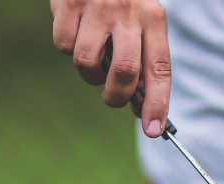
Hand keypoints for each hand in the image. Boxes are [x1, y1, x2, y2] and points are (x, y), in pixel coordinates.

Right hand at [50, 0, 171, 136]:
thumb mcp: (141, 18)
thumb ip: (142, 57)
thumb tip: (139, 107)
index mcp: (154, 18)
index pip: (160, 69)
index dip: (157, 104)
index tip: (153, 131)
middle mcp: (128, 13)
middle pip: (124, 73)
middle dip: (116, 97)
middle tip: (112, 98)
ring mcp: (97, 8)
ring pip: (88, 64)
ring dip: (88, 73)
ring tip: (93, 55)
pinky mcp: (68, 4)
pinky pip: (63, 45)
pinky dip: (66, 46)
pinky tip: (75, 28)